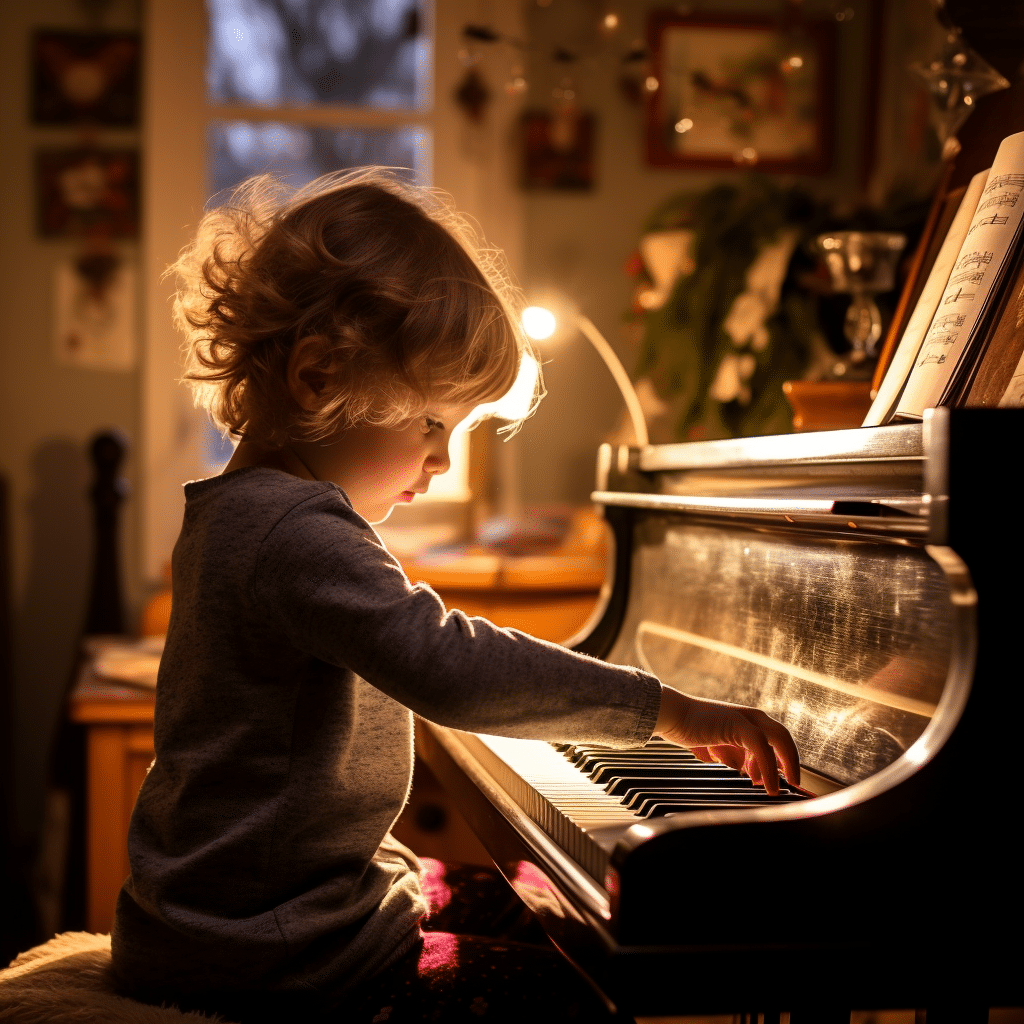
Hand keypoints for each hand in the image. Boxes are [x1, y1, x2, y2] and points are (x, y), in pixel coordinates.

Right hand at [654, 686, 799, 795]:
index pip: (776, 739)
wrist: (672, 714)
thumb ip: (732, 754)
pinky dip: (768, 768)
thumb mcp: (716, 744)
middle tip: (792, 784)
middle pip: (784, 737)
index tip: (776, 778)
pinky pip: (761, 748)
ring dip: (784, 766)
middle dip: (791, 762)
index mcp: (747, 720)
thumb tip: (741, 768)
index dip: (782, 760)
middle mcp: (751, 717)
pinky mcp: (738, 724)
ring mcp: (746, 718)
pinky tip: (767, 785)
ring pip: (779, 740)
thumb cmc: (689, 728)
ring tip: (776, 789)